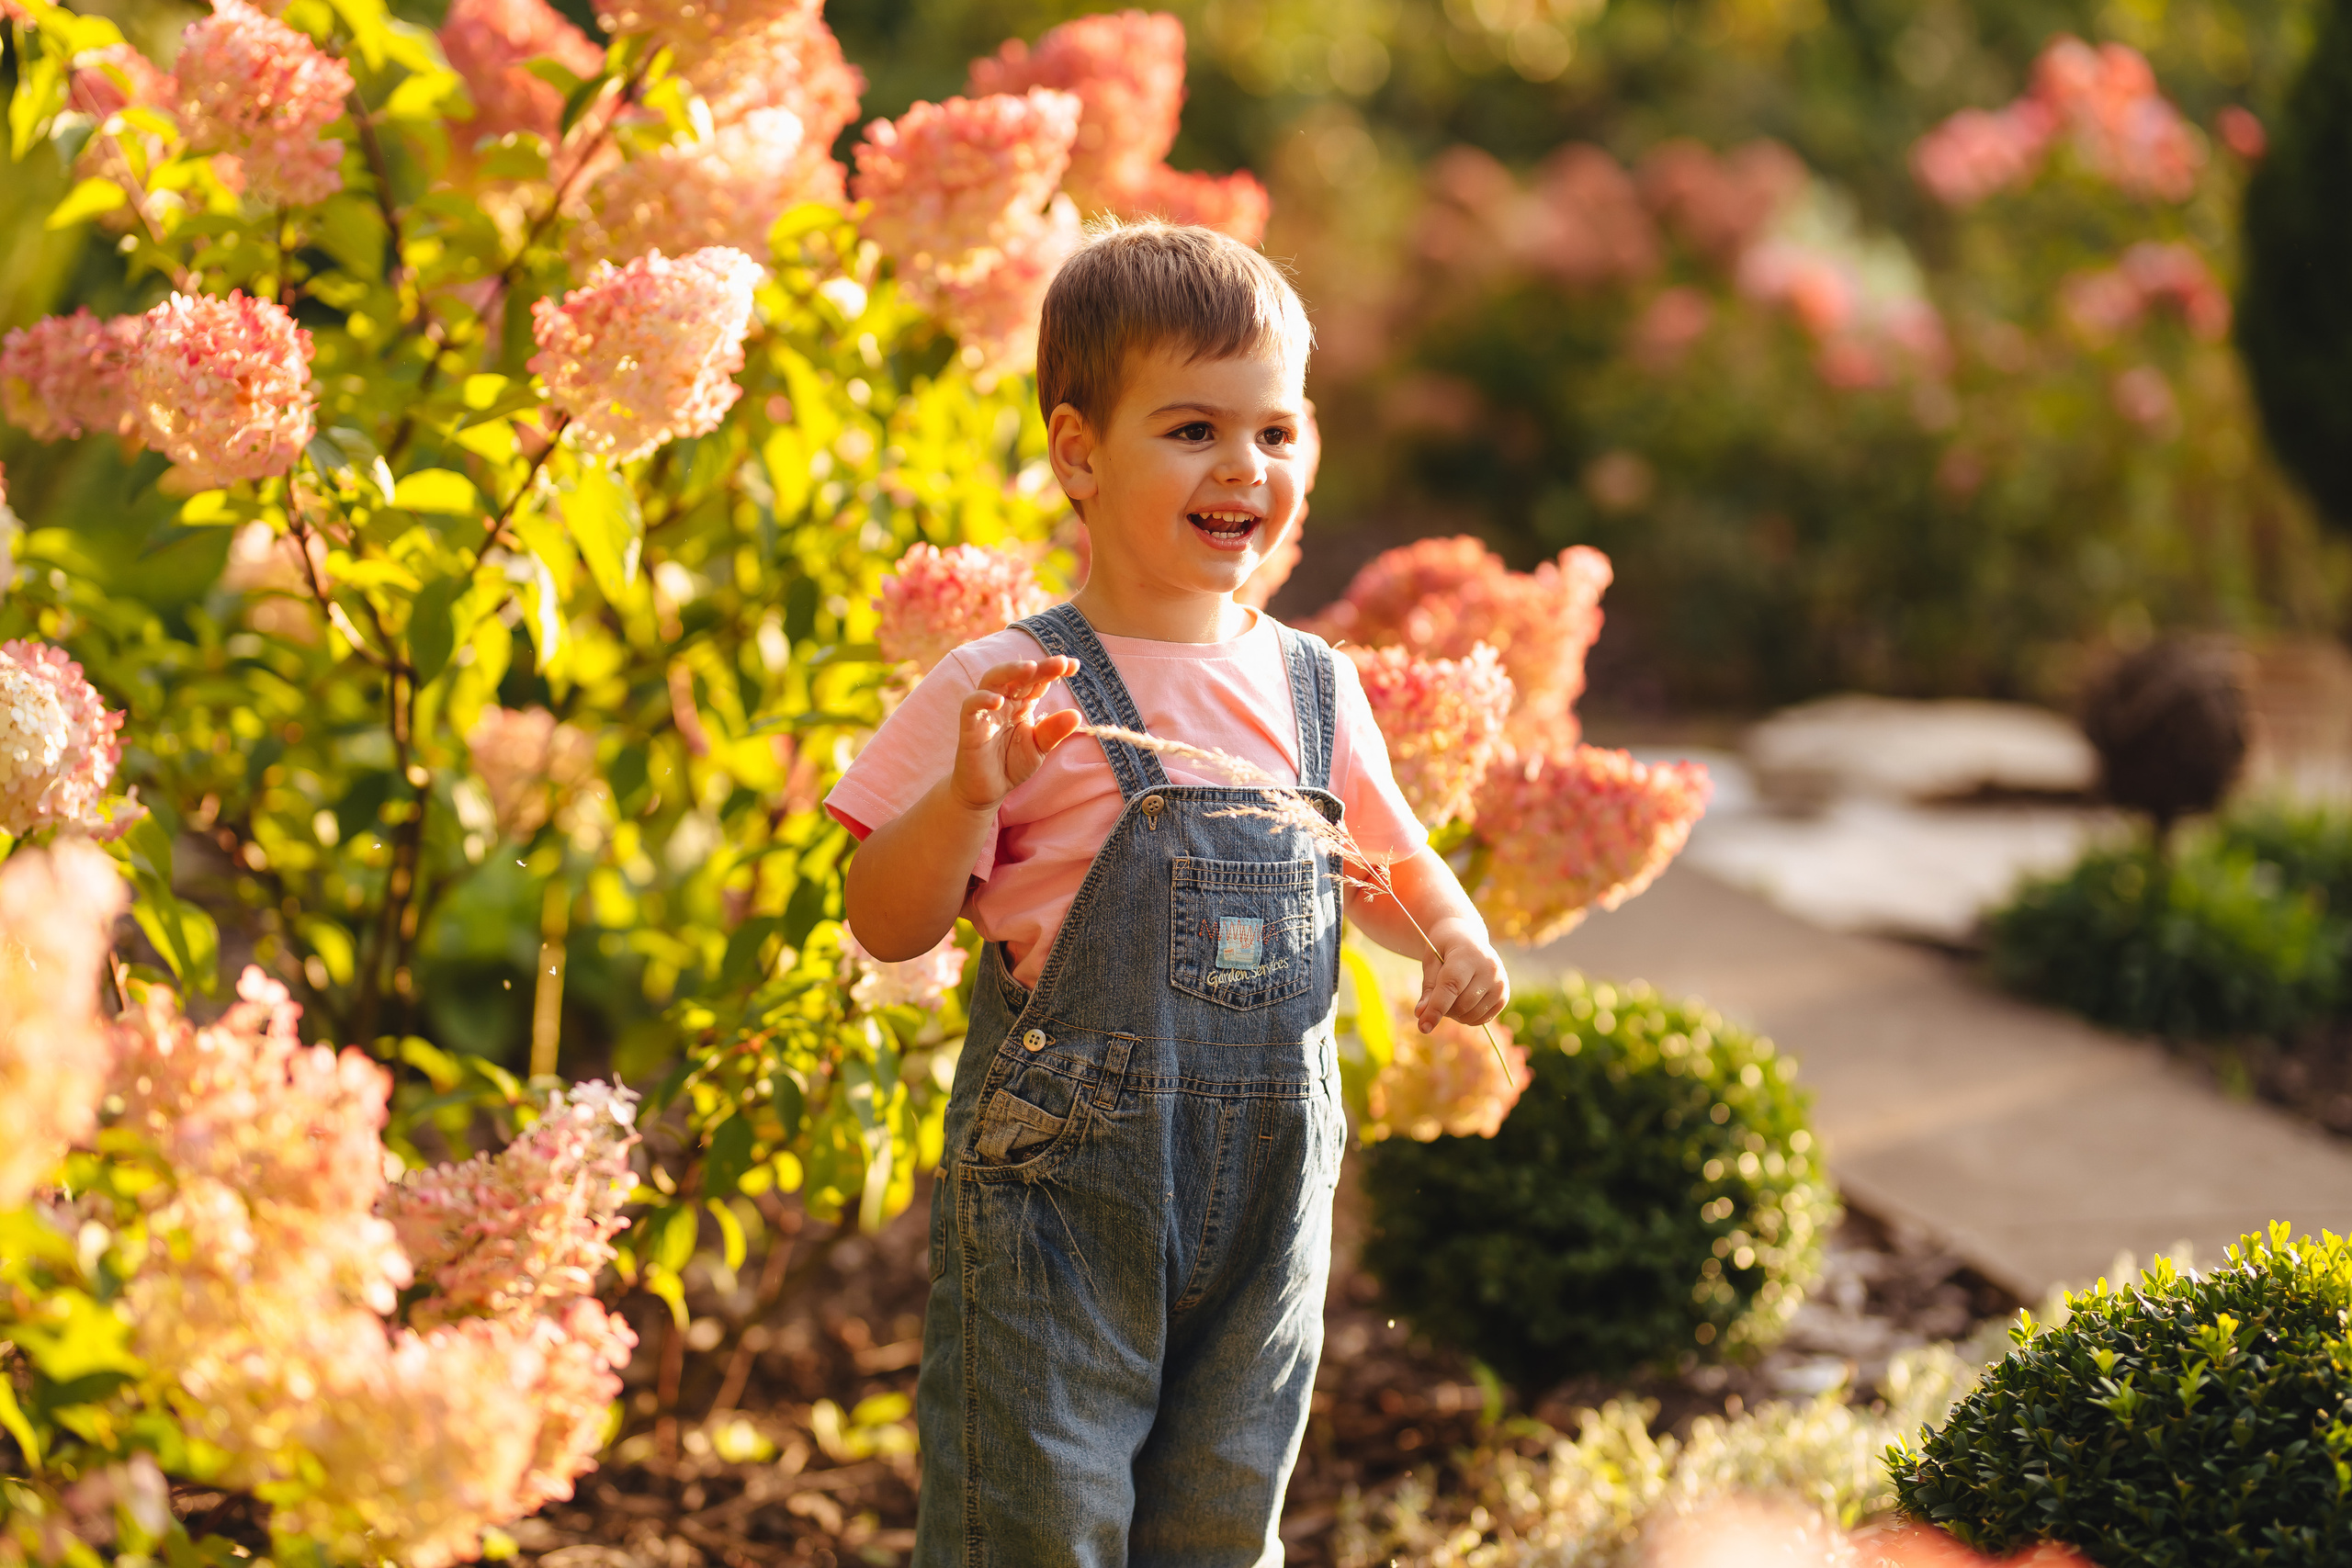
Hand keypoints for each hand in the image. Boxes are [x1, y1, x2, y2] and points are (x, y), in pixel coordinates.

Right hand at [949, 657, 1082, 811]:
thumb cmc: (1012, 764)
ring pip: (992, 679)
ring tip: (1030, 668)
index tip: (1074, 665)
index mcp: (1022, 703)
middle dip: (1039, 667)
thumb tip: (1077, 714)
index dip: (1054, 670)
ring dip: (1010, 671)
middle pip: (1018, 674)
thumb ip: (1054, 731)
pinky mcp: (970, 725)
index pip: (1038, 680)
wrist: (987, 790)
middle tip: (1060, 663)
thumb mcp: (1039, 748)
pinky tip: (998, 701)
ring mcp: (986, 710)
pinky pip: (971, 705)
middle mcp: (1004, 701)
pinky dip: (982, 699)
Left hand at [1415, 916, 1508, 1031]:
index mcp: (1468, 954)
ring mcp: (1500, 983)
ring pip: (1470, 1015)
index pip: (1451, 986)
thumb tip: (1421, 1015)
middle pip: (1461, 1005)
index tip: (1423, 1026)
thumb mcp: (1431, 962)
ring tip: (1451, 995)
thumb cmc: (1444, 949)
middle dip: (1443, 1008)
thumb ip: (1428, 989)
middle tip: (1437, 995)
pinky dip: (1467, 1017)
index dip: (1436, 1008)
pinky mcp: (1504, 996)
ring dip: (1454, 1014)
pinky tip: (1463, 1000)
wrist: (1467, 938)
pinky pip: (1481, 1020)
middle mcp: (1489, 968)